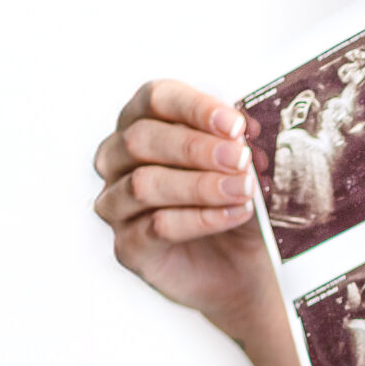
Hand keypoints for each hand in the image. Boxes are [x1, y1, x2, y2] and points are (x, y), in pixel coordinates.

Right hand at [93, 80, 269, 334]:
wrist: (241, 267)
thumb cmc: (234, 204)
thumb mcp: (244, 167)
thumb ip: (239, 143)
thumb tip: (246, 127)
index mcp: (144, 123)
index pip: (155, 98)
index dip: (194, 107)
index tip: (235, 124)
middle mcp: (120, 160)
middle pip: (141, 139)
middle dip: (195, 147)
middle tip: (240, 159)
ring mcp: (117, 204)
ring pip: (143, 184)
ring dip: (199, 185)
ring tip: (242, 191)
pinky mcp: (128, 246)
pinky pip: (156, 227)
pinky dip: (200, 219)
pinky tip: (234, 214)